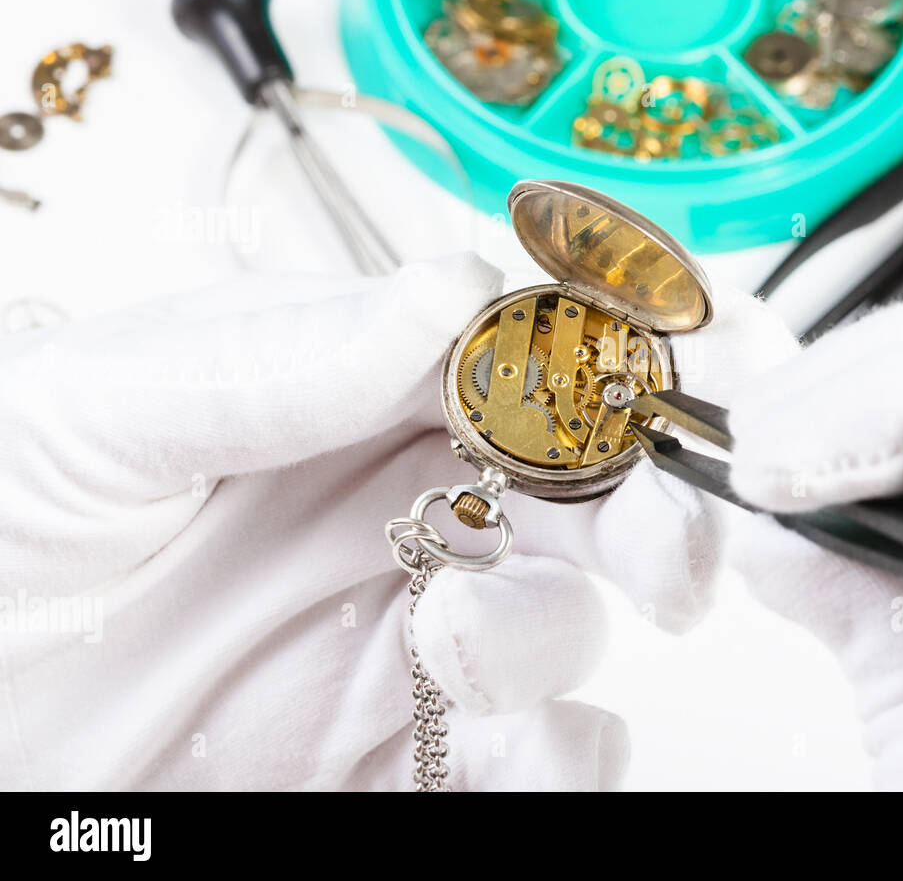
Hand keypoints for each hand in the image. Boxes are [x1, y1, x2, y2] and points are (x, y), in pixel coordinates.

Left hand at [0, 256, 792, 789]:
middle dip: (641, 512)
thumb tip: (452, 291)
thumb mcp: (101, 407)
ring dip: (555, 633)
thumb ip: (281, 354)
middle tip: (657, 547)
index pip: (510, 356)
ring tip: (460, 636)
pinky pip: (535, 754)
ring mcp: (403, 634)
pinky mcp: (398, 751)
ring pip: (566, 626)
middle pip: (576, 495)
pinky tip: (522, 743)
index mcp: (339, 396)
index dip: (600, 359)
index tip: (652, 372)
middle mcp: (393, 509)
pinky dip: (565, 755)